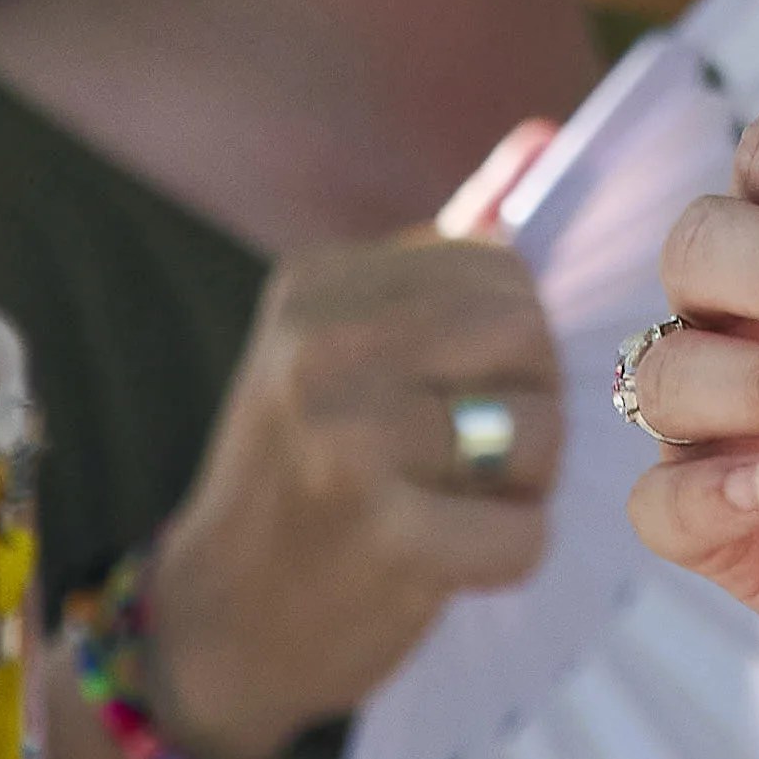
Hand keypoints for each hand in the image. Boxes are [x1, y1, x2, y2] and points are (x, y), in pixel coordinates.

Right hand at [135, 218, 563, 758]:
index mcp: (314, 282)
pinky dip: (508, 557)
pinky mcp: (385, 539)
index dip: (510, 345)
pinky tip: (445, 562)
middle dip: (529, 403)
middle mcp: (321, 347)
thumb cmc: (303, 474)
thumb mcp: (343, 344)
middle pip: (527, 336)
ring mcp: (347, 442)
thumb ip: (445, 251)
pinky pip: (526, 533)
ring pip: (536, 431)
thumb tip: (541, 136)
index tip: (450, 394)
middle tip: (474, 456)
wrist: (216, 622)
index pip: (500, 269)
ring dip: (522, 486)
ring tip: (451, 505)